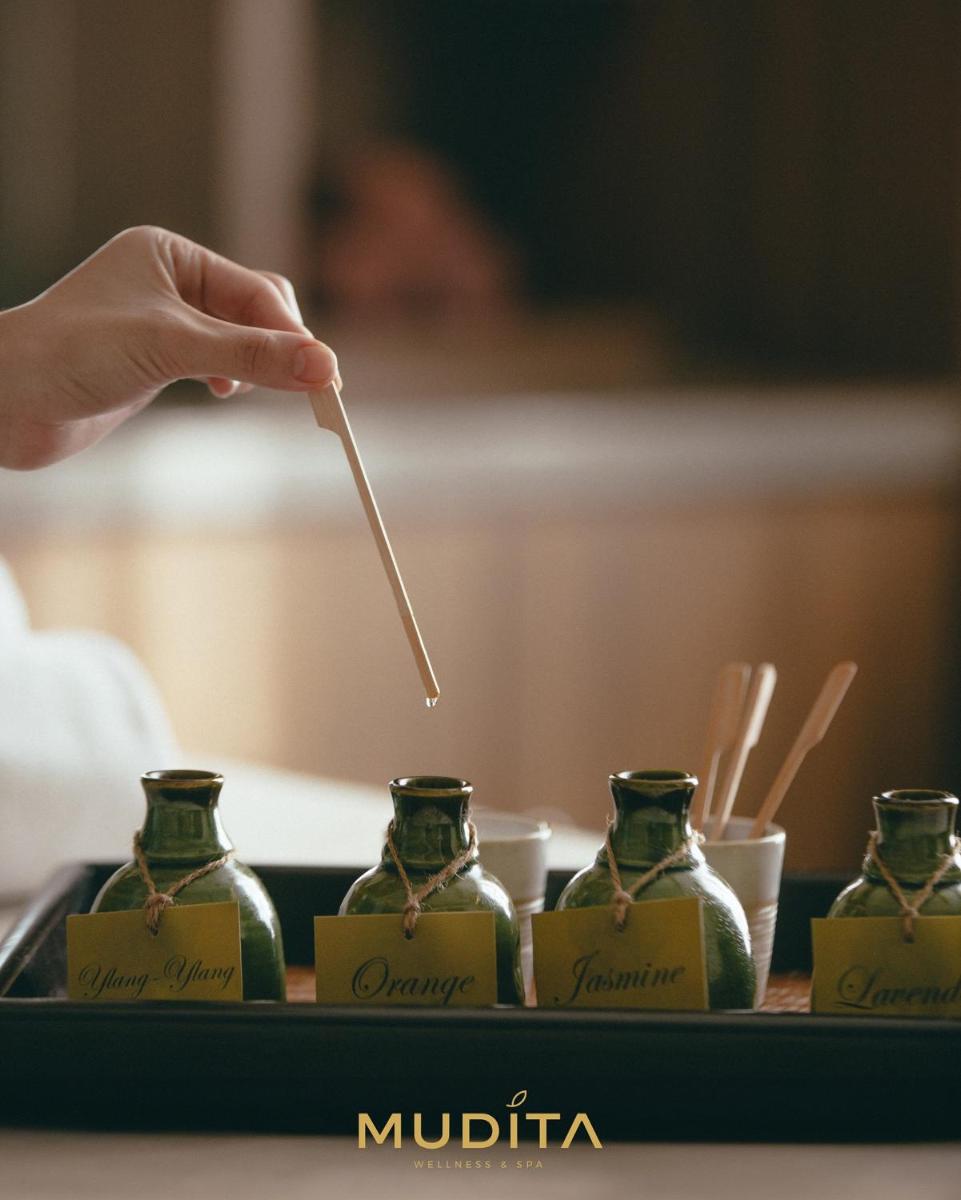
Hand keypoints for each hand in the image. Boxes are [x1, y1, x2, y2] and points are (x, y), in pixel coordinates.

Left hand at [0, 225, 337, 468]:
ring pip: (241, 340)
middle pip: (256, 311)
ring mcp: (165, 322)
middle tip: (315, 391)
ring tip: (264, 391)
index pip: (256, 290)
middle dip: (281, 347)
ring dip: (259, 366)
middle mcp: (170, 281)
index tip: (328, 378)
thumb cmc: (72, 353)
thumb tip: (325, 368)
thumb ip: (251, 355)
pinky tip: (223, 392)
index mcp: (170, 254)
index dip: (293, 334)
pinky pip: (220, 363)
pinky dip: (236, 379)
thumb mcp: (171, 347)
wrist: (7, 401)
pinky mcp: (158, 361)